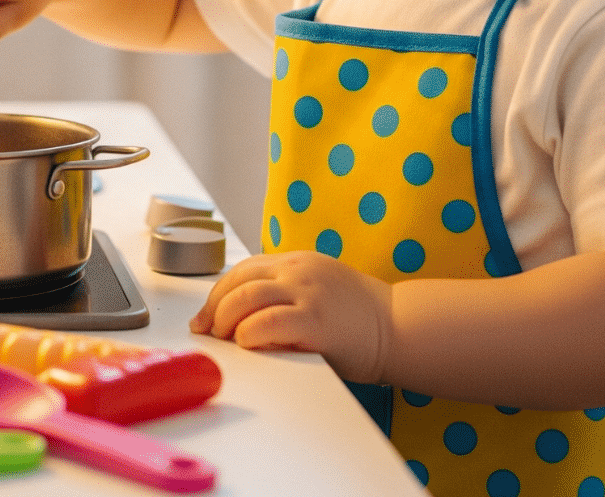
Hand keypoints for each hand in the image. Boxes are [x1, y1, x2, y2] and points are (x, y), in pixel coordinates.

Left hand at [189, 252, 394, 383]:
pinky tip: (246, 343)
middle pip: (238, 281)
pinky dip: (248, 333)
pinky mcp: (316, 319)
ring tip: (224, 338)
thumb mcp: (316, 292)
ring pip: (246, 297)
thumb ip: (283, 296)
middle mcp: (298, 271)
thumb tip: (238, 320)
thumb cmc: (358, 317)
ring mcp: (307, 292)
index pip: (243, 270)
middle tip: (207, 330)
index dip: (217, 293)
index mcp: (296, 262)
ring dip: (225, 319)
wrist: (400, 326)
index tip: (204, 316)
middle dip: (213, 308)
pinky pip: (269, 322)